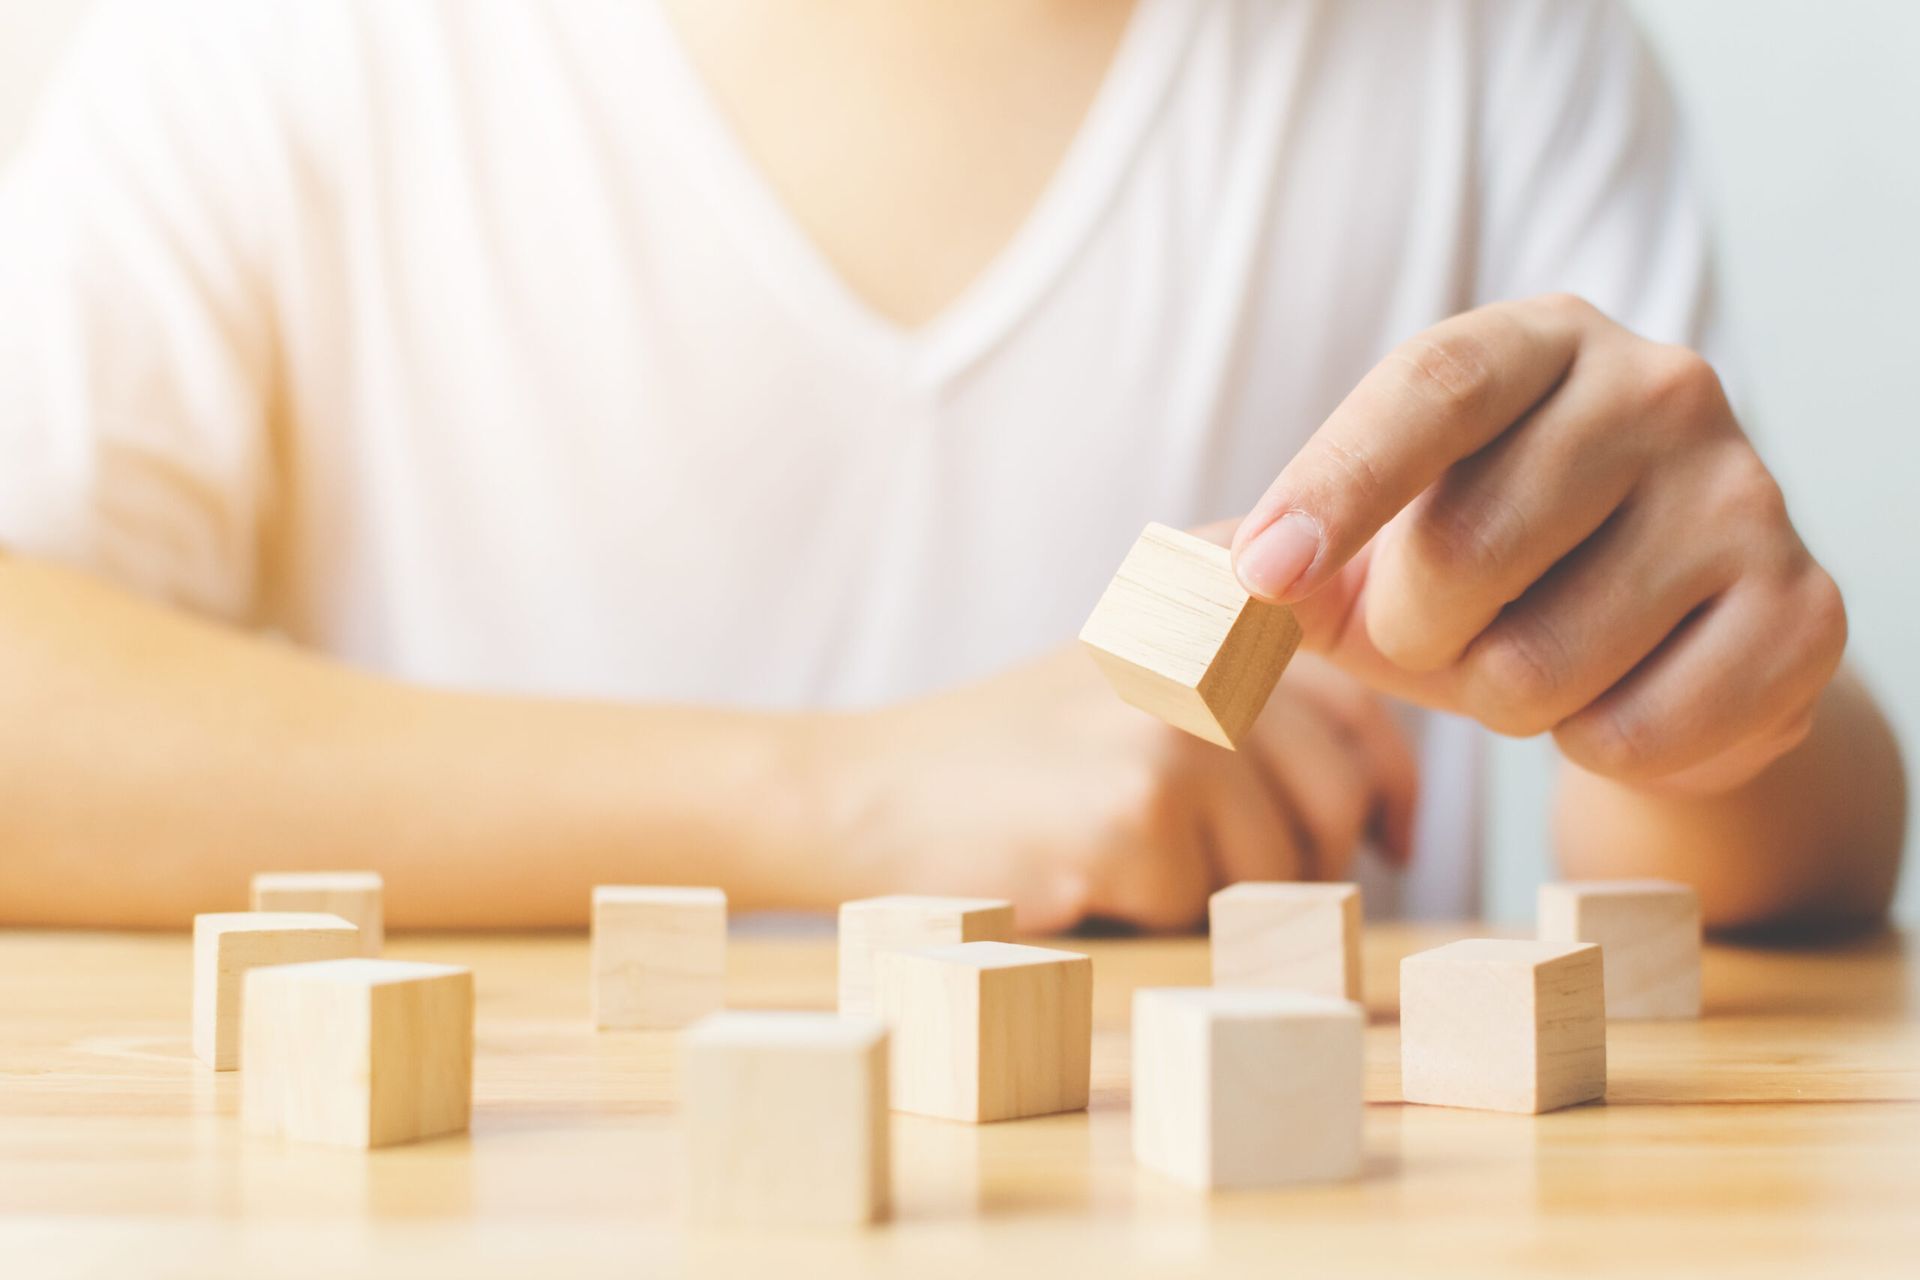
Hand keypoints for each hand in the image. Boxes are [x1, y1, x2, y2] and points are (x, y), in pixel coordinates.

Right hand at [820, 645, 1415, 931]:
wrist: (866, 791)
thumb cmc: (1013, 754)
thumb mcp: (1134, 668)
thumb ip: (1252, 674)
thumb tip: (1392, 776)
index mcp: (1207, 597)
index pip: (1363, 703)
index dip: (1393, 786)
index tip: (1392, 839)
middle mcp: (1202, 643)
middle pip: (1336, 795)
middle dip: (1305, 862)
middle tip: (1230, 879)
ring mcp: (1174, 725)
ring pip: (1281, 863)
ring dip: (1220, 895)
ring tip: (1128, 863)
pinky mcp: (1135, 812)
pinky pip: (1204, 906)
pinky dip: (1152, 918)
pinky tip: (1082, 878)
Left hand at [1231, 294, 1844, 792]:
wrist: (1665, 639)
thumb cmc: (1489, 571)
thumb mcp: (1367, 548)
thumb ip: (1269, 557)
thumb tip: (1169, 600)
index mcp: (1534, 342)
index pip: (1429, 385)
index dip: (1335, 485)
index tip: (1259, 579)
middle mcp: (1657, 387)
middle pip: (1465, 549)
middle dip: (1415, 634)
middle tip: (1449, 630)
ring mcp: (1744, 494)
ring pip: (1539, 665)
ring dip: (1503, 699)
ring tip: (1543, 655)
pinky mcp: (1803, 611)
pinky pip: (1635, 734)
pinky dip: (1595, 748)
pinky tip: (1624, 694)